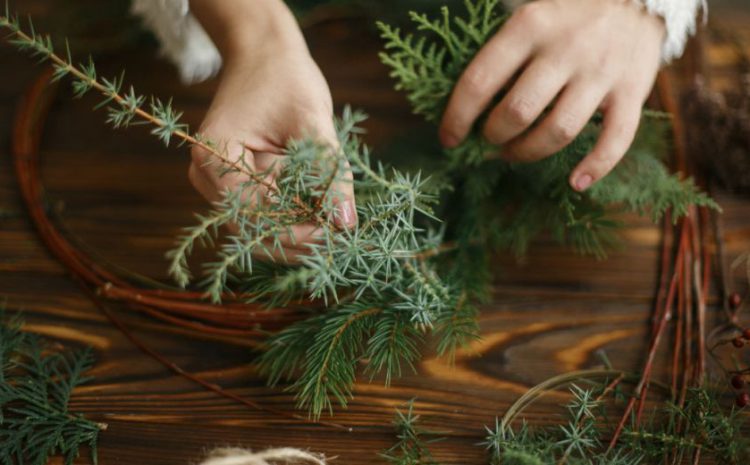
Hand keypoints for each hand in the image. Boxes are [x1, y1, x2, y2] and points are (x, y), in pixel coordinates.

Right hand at [189, 23, 355, 262]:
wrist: (264, 55)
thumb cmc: (286, 78)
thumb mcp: (313, 122)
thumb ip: (330, 173)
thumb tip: (347, 223)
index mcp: (215, 156)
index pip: (253, 216)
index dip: (295, 232)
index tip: (335, 231)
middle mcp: (207, 176)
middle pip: (254, 229)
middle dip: (298, 237)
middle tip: (341, 233)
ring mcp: (217, 183)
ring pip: (260, 227)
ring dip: (297, 229)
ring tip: (335, 222)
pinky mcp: (234, 184)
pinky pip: (264, 213)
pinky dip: (293, 216)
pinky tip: (321, 211)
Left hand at [439, 0, 665, 190]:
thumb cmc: (568, 16)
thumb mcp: (530, 17)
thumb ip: (502, 55)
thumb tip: (464, 108)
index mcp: (529, 26)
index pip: (480, 81)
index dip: (457, 117)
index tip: (448, 138)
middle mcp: (565, 48)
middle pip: (517, 111)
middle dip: (494, 137)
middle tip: (489, 140)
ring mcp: (601, 71)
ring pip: (559, 131)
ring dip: (528, 153)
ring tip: (515, 153)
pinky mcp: (632, 90)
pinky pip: (615, 139)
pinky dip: (595, 167)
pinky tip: (575, 182)